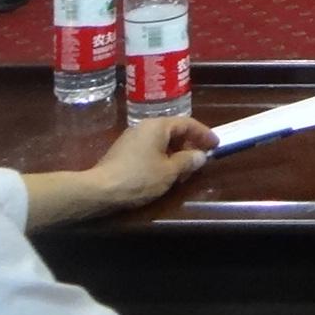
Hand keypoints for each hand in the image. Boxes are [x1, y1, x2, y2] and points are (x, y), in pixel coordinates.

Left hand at [91, 114, 216, 210]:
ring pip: (160, 141)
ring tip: (183, 170)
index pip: (188, 123)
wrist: (99, 191)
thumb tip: (200, 155)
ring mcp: (131, 139)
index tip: (216, 145)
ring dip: (175, 152)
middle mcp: (144, 127)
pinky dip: (161, 157)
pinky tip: (163, 172)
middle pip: (173, 131)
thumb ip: (188, 161)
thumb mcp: (169, 171)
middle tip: (199, 159)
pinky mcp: (122, 152)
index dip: (204, 134)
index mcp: (158, 126)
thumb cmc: (139, 177)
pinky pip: (149, 149)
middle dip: (189, 144)